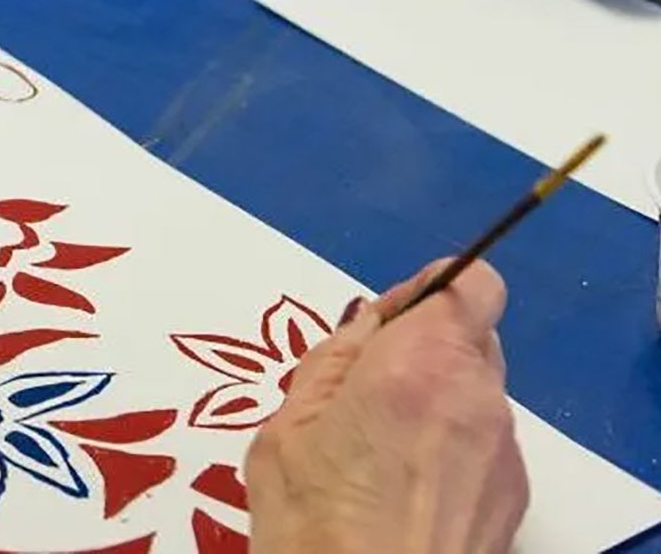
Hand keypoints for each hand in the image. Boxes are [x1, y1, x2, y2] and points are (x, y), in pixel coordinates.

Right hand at [246, 261, 528, 553]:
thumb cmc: (312, 519)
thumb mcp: (289, 422)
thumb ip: (335, 360)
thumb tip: (367, 326)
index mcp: (421, 363)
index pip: (469, 284)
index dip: (430, 291)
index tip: (388, 322)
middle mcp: (477, 397)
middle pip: (470, 339)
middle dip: (426, 349)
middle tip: (368, 389)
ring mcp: (503, 452)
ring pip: (476, 394)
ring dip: (438, 401)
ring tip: (379, 451)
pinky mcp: (514, 499)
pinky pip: (486, 445)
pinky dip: (453, 450)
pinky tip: (405, 489)